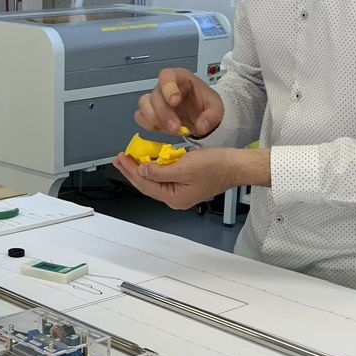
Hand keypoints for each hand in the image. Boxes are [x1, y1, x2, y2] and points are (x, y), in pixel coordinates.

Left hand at [112, 147, 269, 210]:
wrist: (236, 165)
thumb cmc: (217, 166)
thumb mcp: (184, 166)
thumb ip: (160, 170)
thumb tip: (142, 170)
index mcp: (175, 198)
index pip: (145, 184)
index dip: (131, 170)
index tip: (122, 158)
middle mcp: (176, 198)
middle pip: (147, 184)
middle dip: (133, 170)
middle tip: (120, 158)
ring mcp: (181, 191)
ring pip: (155, 179)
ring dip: (143, 167)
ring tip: (130, 157)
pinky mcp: (185, 182)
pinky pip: (165, 175)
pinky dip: (156, 166)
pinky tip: (149, 159)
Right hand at [135, 68, 224, 136]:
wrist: (202, 117)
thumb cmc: (206, 106)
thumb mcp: (216, 109)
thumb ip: (211, 116)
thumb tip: (201, 127)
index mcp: (181, 78)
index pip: (167, 75)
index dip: (168, 87)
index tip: (175, 102)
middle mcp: (165, 86)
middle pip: (155, 95)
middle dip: (164, 113)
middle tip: (176, 128)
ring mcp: (156, 99)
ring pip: (144, 104)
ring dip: (155, 120)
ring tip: (172, 130)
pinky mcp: (151, 112)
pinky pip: (140, 116)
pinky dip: (148, 124)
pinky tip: (161, 129)